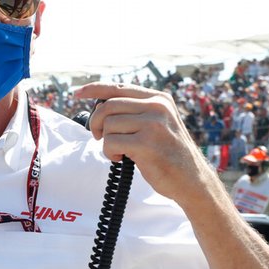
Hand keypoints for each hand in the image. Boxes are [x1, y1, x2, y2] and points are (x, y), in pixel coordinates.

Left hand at [76, 83, 211, 203]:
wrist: (191, 180)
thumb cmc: (168, 154)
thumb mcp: (157, 124)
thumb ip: (135, 112)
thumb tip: (98, 106)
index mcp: (159, 98)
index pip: (119, 88)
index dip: (94, 90)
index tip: (77, 94)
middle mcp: (157, 107)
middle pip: (107, 106)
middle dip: (97, 123)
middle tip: (100, 137)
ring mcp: (153, 124)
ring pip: (108, 125)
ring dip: (106, 142)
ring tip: (120, 151)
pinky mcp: (147, 144)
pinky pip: (111, 142)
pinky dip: (110, 153)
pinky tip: (122, 158)